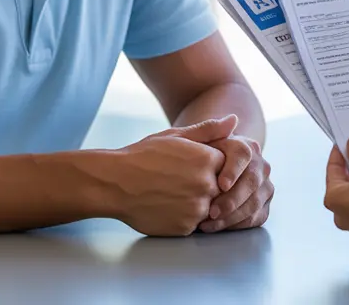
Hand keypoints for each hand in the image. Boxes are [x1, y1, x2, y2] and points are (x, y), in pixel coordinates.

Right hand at [100, 116, 233, 235]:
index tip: (190, 165)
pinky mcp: (185, 228)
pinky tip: (167, 206)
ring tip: (172, 193)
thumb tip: (235, 120)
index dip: (208, 165)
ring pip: (209, 208)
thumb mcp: (175, 136)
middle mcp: (207, 185)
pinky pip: (195, 224)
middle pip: (220, 188)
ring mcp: (197, 209)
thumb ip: (208, 130)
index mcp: (208, 159)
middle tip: (178, 180)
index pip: (227, 164)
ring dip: (195, 202)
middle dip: (204, 185)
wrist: (114, 183)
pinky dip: (184, 217)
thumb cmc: (143, 156)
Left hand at [198, 134, 273, 232]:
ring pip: (255, 203)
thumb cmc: (194, 156)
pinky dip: (237, 225)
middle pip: (253, 182)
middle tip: (211, 212)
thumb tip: (232, 120)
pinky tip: (217, 228)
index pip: (244, 155)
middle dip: (232, 200)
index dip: (233, 170)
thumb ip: (208, 129)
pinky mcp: (263, 205)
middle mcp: (260, 165)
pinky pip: (255, 218)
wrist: (206, 170)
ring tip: (209, 224)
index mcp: (245, 146)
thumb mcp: (193, 141)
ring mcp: (264, 186)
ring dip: (233, 216)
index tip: (220, 185)